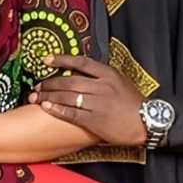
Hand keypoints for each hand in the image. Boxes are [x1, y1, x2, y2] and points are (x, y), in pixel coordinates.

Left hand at [28, 54, 147, 146]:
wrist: (147, 122)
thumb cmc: (133, 102)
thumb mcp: (120, 81)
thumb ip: (101, 76)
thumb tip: (80, 72)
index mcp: (108, 74)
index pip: (81, 63)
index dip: (62, 60)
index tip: (46, 60)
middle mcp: (101, 87)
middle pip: (69, 81)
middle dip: (49, 83)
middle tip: (37, 84)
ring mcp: (97, 104)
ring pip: (67, 97)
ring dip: (48, 95)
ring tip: (35, 96)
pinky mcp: (95, 120)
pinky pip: (71, 113)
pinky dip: (57, 109)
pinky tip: (46, 107)